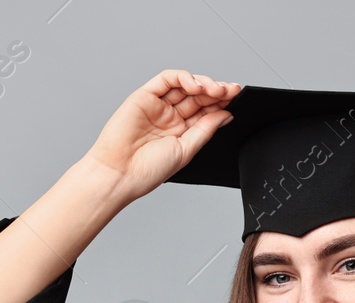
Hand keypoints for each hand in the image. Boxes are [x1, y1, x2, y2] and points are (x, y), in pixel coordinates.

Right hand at [84, 70, 241, 201]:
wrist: (120, 173)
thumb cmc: (147, 169)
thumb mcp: (186, 150)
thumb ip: (205, 130)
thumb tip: (226, 115)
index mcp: (180, 132)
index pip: (205, 111)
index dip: (221, 104)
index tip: (235, 100)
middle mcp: (169, 117)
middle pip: (198, 96)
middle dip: (216, 91)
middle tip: (230, 91)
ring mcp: (157, 105)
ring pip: (185, 85)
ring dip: (204, 83)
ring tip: (217, 89)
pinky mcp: (144, 95)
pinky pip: (167, 79)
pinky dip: (184, 78)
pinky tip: (196, 85)